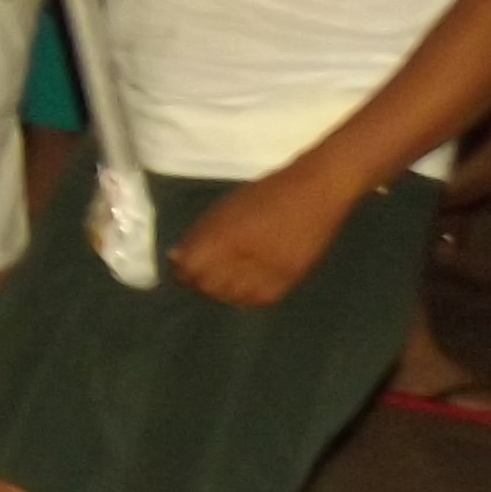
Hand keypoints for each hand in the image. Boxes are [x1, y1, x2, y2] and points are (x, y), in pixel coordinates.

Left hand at [170, 162, 355, 307]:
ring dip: (224, 291)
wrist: (315, 192)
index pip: (188, 269)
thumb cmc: (265, 195)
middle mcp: (243, 255)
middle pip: (208, 286)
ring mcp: (268, 269)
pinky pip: (260, 300)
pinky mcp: (290, 278)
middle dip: (201, 283)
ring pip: (232, 297)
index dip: (182, 271)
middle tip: (205, 274)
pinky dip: (248, 296)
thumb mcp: (224, 209)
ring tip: (227, 279)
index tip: (184, 267)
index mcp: (222, 234)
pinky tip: (247, 285)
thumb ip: (199, 236)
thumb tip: (175, 258)